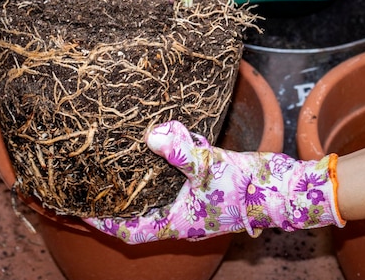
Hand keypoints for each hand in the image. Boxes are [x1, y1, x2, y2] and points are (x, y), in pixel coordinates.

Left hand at [85, 121, 344, 243]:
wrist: (287, 188)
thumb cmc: (250, 187)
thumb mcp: (211, 166)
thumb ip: (180, 151)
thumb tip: (149, 135)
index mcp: (178, 222)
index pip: (129, 230)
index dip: (102, 221)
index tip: (77, 206)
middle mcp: (183, 214)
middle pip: (140, 210)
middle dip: (119, 193)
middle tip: (94, 173)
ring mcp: (196, 201)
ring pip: (161, 189)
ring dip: (146, 172)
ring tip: (128, 149)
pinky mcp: (208, 186)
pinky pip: (181, 176)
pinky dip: (172, 158)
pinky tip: (173, 134)